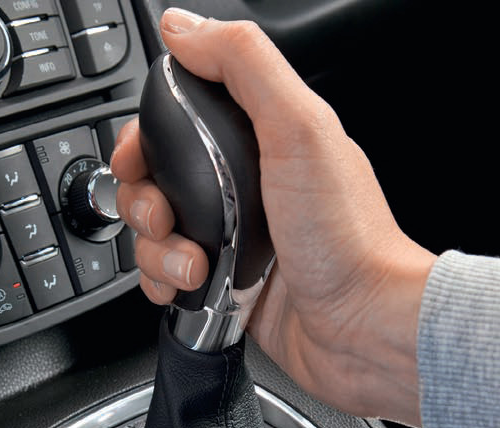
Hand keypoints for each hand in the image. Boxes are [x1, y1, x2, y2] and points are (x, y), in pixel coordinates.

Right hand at [111, 8, 435, 426]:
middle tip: (167, 219)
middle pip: (153, 182)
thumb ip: (245, 66)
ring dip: (158, 253)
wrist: (362, 326)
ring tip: (198, 266)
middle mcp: (240, 190)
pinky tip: (191, 287)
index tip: (136, 159)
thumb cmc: (346, 237)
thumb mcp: (300, 131)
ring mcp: (229, 240)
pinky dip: (165, 284)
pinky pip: (167, 278)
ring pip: (154, 236)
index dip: (143, 138)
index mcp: (257, 143)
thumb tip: (184, 27)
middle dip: (143, 203)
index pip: (175, 124)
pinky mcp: (221, 285)